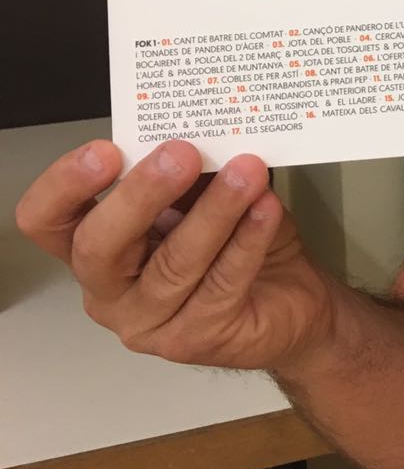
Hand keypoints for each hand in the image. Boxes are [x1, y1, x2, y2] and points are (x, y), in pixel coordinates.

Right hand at [14, 138, 335, 370]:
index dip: (64, 186)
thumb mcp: (204, 197)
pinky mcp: (197, 338)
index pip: (47, 221)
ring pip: (173, 264)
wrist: (290, 300)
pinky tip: (266, 208)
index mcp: (97, 247)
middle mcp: (110, 290)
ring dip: (214, 211)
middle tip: (181, 154)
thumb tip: (193, 130)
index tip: (106, 150)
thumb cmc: (238, 243)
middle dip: (140, 195)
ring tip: (246, 172)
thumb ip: (186, 172)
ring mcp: (150, 321)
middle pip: (99, 247)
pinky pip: (222, 283)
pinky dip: (248, 239)